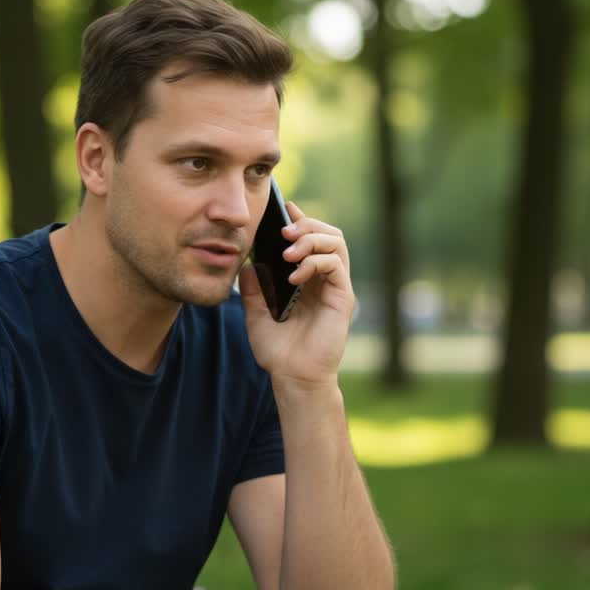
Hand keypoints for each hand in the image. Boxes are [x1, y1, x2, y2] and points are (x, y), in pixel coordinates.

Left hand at [238, 202, 354, 386]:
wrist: (292, 378)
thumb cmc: (277, 351)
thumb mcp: (255, 314)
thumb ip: (253, 289)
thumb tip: (247, 264)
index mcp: (306, 278)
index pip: (310, 238)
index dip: (299, 220)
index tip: (282, 210)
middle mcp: (324, 279)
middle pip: (327, 233)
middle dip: (306, 225)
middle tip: (284, 232)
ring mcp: (336, 287)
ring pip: (336, 243)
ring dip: (311, 239)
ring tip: (289, 251)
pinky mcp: (343, 298)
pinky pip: (335, 265)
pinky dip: (315, 262)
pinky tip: (295, 275)